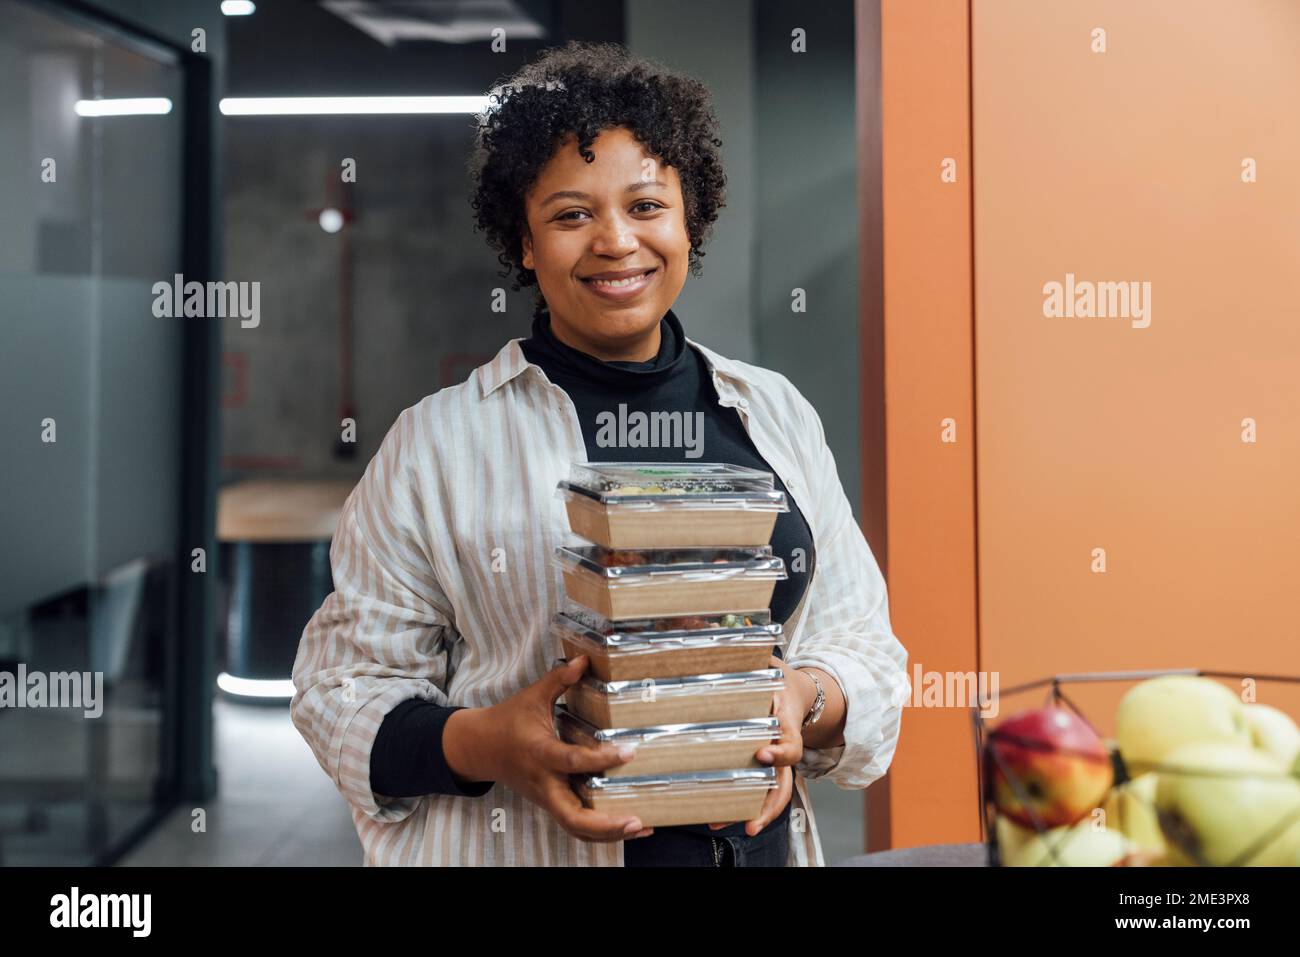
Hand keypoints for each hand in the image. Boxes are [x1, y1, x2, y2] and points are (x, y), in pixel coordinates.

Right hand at [442, 655, 653, 842]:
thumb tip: (585, 659)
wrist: (479, 748)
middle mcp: (544, 783)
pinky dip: (601, 832)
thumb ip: (560, 679)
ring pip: (575, 828)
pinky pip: (575, 826)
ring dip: (608, 833)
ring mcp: (547, 798)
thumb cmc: (507, 721)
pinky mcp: (550, 804)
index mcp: (540, 753)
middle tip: (637, 820)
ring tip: (642, 828)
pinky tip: (628, 827)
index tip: (630, 752)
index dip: (601, 758)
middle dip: (605, 823)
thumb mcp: (532, 696)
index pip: (572, 760)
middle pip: (573, 817)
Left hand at [707, 655, 811, 834]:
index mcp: (786, 722)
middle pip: (784, 785)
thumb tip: (707, 629)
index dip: (780, 752)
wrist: (802, 692)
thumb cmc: (779, 676)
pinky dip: (743, 805)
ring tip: (721, 826)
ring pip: (774, 794)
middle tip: (748, 824)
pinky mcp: (767, 767)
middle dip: (767, 806)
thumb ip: (744, 652)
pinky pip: (760, 790)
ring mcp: (777, 761)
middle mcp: (784, 747)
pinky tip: (715, 816)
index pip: (791, 745)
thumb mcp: (768, 662)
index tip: (762, 755)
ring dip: (753, 814)